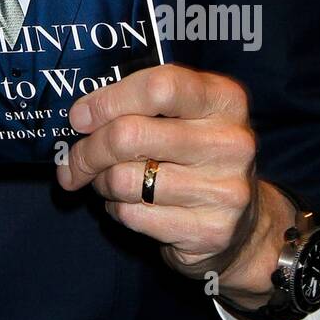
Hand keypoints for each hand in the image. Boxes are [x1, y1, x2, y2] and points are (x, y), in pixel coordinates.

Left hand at [58, 64, 296, 319]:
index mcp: (223, 99)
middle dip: (88, 150)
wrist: (245, 224)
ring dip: (102, 182)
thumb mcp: (184, 115)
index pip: (157, 88)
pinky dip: (117, 210)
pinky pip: (133, 216)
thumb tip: (81, 118)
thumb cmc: (196, 155)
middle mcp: (230, 142)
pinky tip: (130, 205)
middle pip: (129, 135)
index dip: (108, 101)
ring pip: (124, 179)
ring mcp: (224, 190)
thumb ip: (139, 104)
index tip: (79, 118)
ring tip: (109, 181)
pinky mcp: (210, 231)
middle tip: (74, 161)